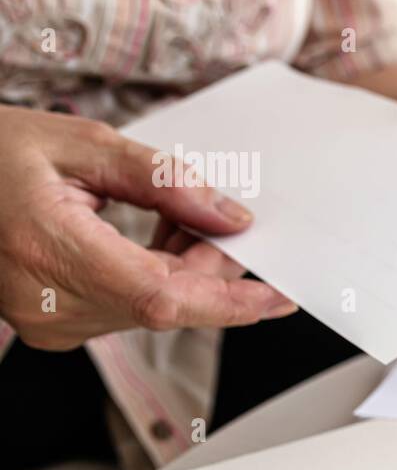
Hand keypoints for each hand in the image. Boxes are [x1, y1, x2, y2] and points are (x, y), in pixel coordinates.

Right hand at [0, 106, 294, 350]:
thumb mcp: (82, 144)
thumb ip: (164, 181)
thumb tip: (230, 217)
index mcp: (50, 250)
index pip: (162, 298)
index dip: (228, 301)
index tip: (277, 296)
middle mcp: (48, 302)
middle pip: (167, 304)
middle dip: (213, 267)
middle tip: (229, 222)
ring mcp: (47, 322)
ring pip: (152, 309)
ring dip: (185, 268)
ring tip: (178, 216)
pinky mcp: (50, 325)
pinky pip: (127, 308)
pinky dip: (157, 275)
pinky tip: (156, 236)